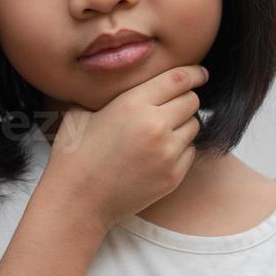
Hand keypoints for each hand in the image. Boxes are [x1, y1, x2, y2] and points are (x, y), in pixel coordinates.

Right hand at [43, 64, 208, 229]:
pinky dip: (180, 148)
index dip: (193, 73)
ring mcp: (167, 153)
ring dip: (183, 124)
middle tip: (172, 105)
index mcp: (133, 104)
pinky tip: (159, 153)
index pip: (178, 79)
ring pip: (194, 126)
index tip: (200, 73)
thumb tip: (117, 82)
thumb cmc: (74, 155)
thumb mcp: (81, 113)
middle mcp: (155, 125)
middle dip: (185, 99)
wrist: (77, 201)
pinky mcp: (173, 176)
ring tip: (162, 131)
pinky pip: (190, 151)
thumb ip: (107, 95)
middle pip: (191, 101)